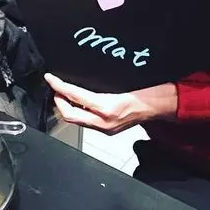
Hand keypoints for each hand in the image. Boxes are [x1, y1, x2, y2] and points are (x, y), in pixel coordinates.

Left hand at [45, 73, 178, 133]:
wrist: (158, 107)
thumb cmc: (144, 92)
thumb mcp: (120, 83)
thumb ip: (98, 86)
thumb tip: (75, 82)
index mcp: (107, 107)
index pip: (74, 96)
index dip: (59, 86)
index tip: (50, 78)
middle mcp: (104, 121)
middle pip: (69, 114)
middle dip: (58, 101)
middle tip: (55, 87)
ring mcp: (105, 129)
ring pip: (76, 120)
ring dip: (66, 107)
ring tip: (62, 93)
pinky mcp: (107, 131)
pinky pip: (85, 122)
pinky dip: (77, 111)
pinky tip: (77, 102)